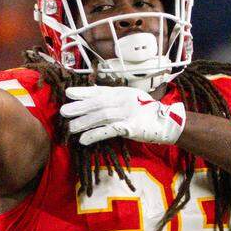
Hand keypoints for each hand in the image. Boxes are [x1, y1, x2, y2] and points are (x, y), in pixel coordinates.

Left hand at [60, 86, 186, 145]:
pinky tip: (84, 140)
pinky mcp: (130, 127)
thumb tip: (94, 103)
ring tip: (71, 128)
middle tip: (63, 111)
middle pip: (97, 103)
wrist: (168, 122)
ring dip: (84, 123)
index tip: (68, 93)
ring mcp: (127, 113)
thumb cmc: (147, 112)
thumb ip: (114, 100)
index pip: (99, 91)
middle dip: (79, 107)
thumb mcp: (130, 100)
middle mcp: (123, 100)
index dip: (83, 92)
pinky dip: (95, 135)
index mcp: (122, 93)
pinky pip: (109, 131)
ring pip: (100, 116)